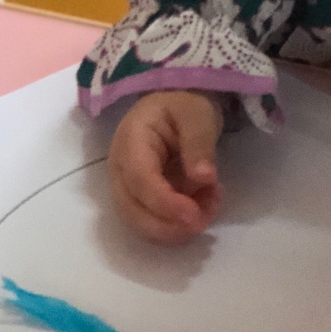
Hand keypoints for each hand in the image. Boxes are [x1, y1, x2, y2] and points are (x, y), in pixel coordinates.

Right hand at [109, 90, 223, 244]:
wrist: (175, 105)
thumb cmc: (184, 106)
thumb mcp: (197, 114)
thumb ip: (199, 143)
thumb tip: (204, 178)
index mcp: (130, 140)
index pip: (140, 180)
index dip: (165, 203)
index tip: (194, 216)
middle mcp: (120, 168)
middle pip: (132, 210)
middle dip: (169, 224)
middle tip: (205, 219)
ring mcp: (125, 186)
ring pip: (140, 222)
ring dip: (175, 227)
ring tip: (210, 206)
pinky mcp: (138, 198)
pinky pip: (151, 220)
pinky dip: (176, 224)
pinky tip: (203, 207)